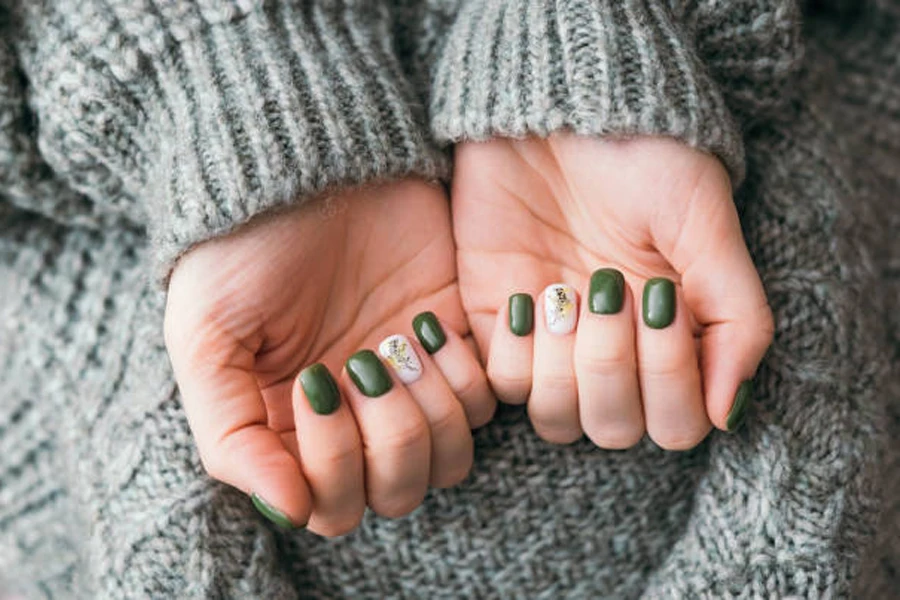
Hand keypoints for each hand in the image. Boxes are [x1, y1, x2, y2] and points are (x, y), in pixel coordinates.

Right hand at [164, 180, 493, 535]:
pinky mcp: (455, 341)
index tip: (314, 384)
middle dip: (390, 442)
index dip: (333, 466)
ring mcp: (409, 381)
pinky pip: (486, 400)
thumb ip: (231, 437)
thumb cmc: (242, 250)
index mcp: (294, 428)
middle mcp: (356, 416)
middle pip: (399, 490)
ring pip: (451, 457)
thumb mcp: (205, 339)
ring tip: (397, 347)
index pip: (332, 505)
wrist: (307, 166)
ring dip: (430, 412)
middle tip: (362, 366)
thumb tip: (290, 511)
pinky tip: (430, 325)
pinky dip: (464, 374)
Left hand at [452, 134, 773, 448]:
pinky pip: (501, 383)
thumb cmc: (642, 158)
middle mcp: (613, 351)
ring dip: (564, 365)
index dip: (669, 380)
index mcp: (671, 337)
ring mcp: (553, 343)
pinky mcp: (497, 324)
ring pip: (555, 419)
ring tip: (566, 293)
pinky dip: (516, 350)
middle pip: (613, 430)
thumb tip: (728, 415)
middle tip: (610, 291)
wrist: (559, 109)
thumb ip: (735, 321)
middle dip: (612, 369)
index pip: (677, 425)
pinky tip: (527, 294)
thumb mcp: (708, 227)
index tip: (661, 298)